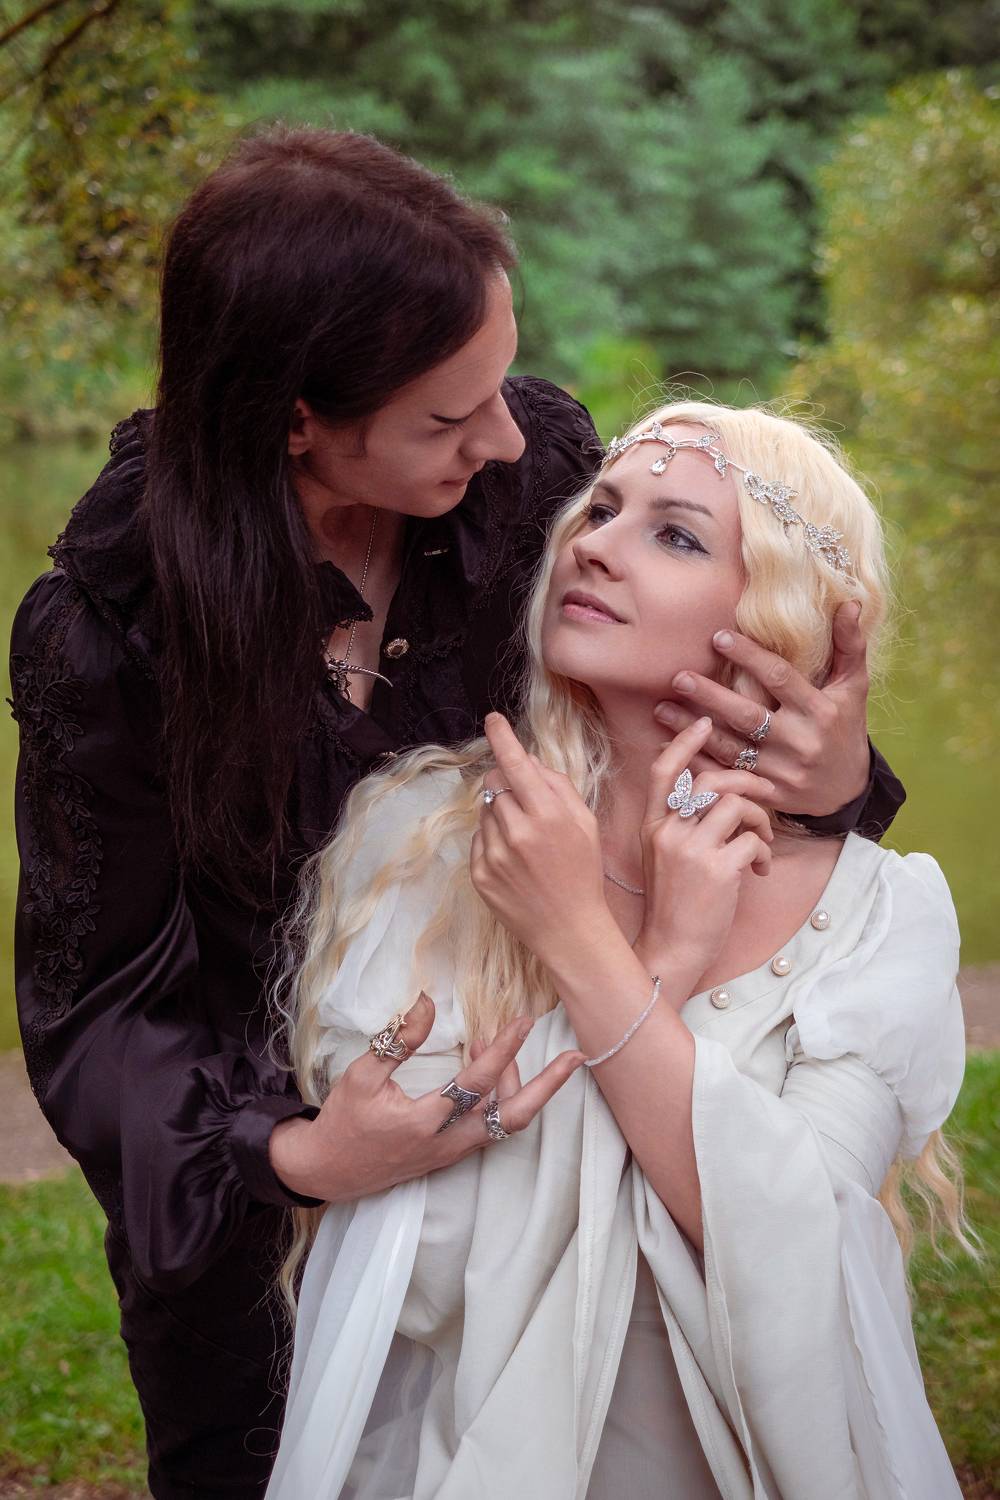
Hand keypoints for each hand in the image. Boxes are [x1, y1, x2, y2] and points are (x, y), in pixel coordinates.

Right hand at [269, 991, 583, 1200]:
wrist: (330, 1170)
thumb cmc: (344, 1120)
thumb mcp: (362, 1076)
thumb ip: (398, 1042)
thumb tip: (426, 1001)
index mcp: (425, 1122)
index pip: (476, 1082)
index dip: (503, 1049)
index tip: (523, 1021)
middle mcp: (450, 1141)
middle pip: (514, 1117)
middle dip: (549, 1087)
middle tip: (577, 1057)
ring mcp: (454, 1151)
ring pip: (507, 1123)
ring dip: (522, 1086)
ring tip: (513, 1044)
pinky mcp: (453, 1154)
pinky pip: (492, 1127)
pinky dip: (504, 1098)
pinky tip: (499, 1071)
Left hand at [469, 713, 608, 964]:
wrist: (569, 929)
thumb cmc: (582, 872)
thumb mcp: (584, 823)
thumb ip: (557, 785)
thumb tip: (527, 761)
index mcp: (548, 815)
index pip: (515, 763)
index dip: (502, 737)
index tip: (492, 719)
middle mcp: (518, 832)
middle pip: (495, 783)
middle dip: (507, 783)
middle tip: (526, 804)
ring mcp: (495, 855)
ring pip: (485, 810)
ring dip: (500, 813)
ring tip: (524, 840)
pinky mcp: (480, 875)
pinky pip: (479, 839)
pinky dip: (493, 840)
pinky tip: (514, 860)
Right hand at [633, 717, 772, 983]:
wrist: (671, 949)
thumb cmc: (673, 905)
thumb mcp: (662, 858)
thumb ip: (680, 827)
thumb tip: (716, 797)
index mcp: (652, 827)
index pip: (663, 771)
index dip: (684, 742)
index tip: (705, 723)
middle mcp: (668, 833)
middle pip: (709, 781)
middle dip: (744, 781)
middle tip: (764, 793)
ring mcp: (691, 851)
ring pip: (735, 805)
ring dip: (759, 818)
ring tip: (761, 840)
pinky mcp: (717, 871)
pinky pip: (753, 840)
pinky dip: (763, 851)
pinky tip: (758, 870)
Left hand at [653, 603, 870, 816]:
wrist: (848, 790)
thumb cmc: (845, 727)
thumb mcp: (854, 687)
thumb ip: (849, 645)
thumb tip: (850, 602)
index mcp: (820, 711)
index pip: (780, 678)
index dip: (749, 657)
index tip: (718, 637)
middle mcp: (800, 742)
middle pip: (748, 716)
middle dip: (711, 696)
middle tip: (678, 677)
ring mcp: (782, 772)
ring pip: (730, 749)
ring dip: (692, 730)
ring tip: (661, 708)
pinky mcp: (767, 794)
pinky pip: (728, 778)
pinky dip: (699, 764)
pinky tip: (674, 748)